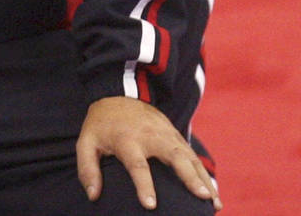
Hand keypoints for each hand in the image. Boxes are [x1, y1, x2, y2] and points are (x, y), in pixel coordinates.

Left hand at [76, 96, 218, 208]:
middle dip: (189, 177)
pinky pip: (194, 156)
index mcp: (127, 140)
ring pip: (190, 157)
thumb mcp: (86, 141)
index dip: (143, 185)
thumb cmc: (101, 125)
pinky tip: (213, 193)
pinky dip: (205, 174)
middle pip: (174, 157)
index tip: (150, 205)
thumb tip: (93, 195)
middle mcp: (151, 136)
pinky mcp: (177, 136)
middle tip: (202, 196)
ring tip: (214, 202)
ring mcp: (167, 135)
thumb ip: (87, 168)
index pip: (137, 165)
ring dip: (204, 179)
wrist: (118, 95)